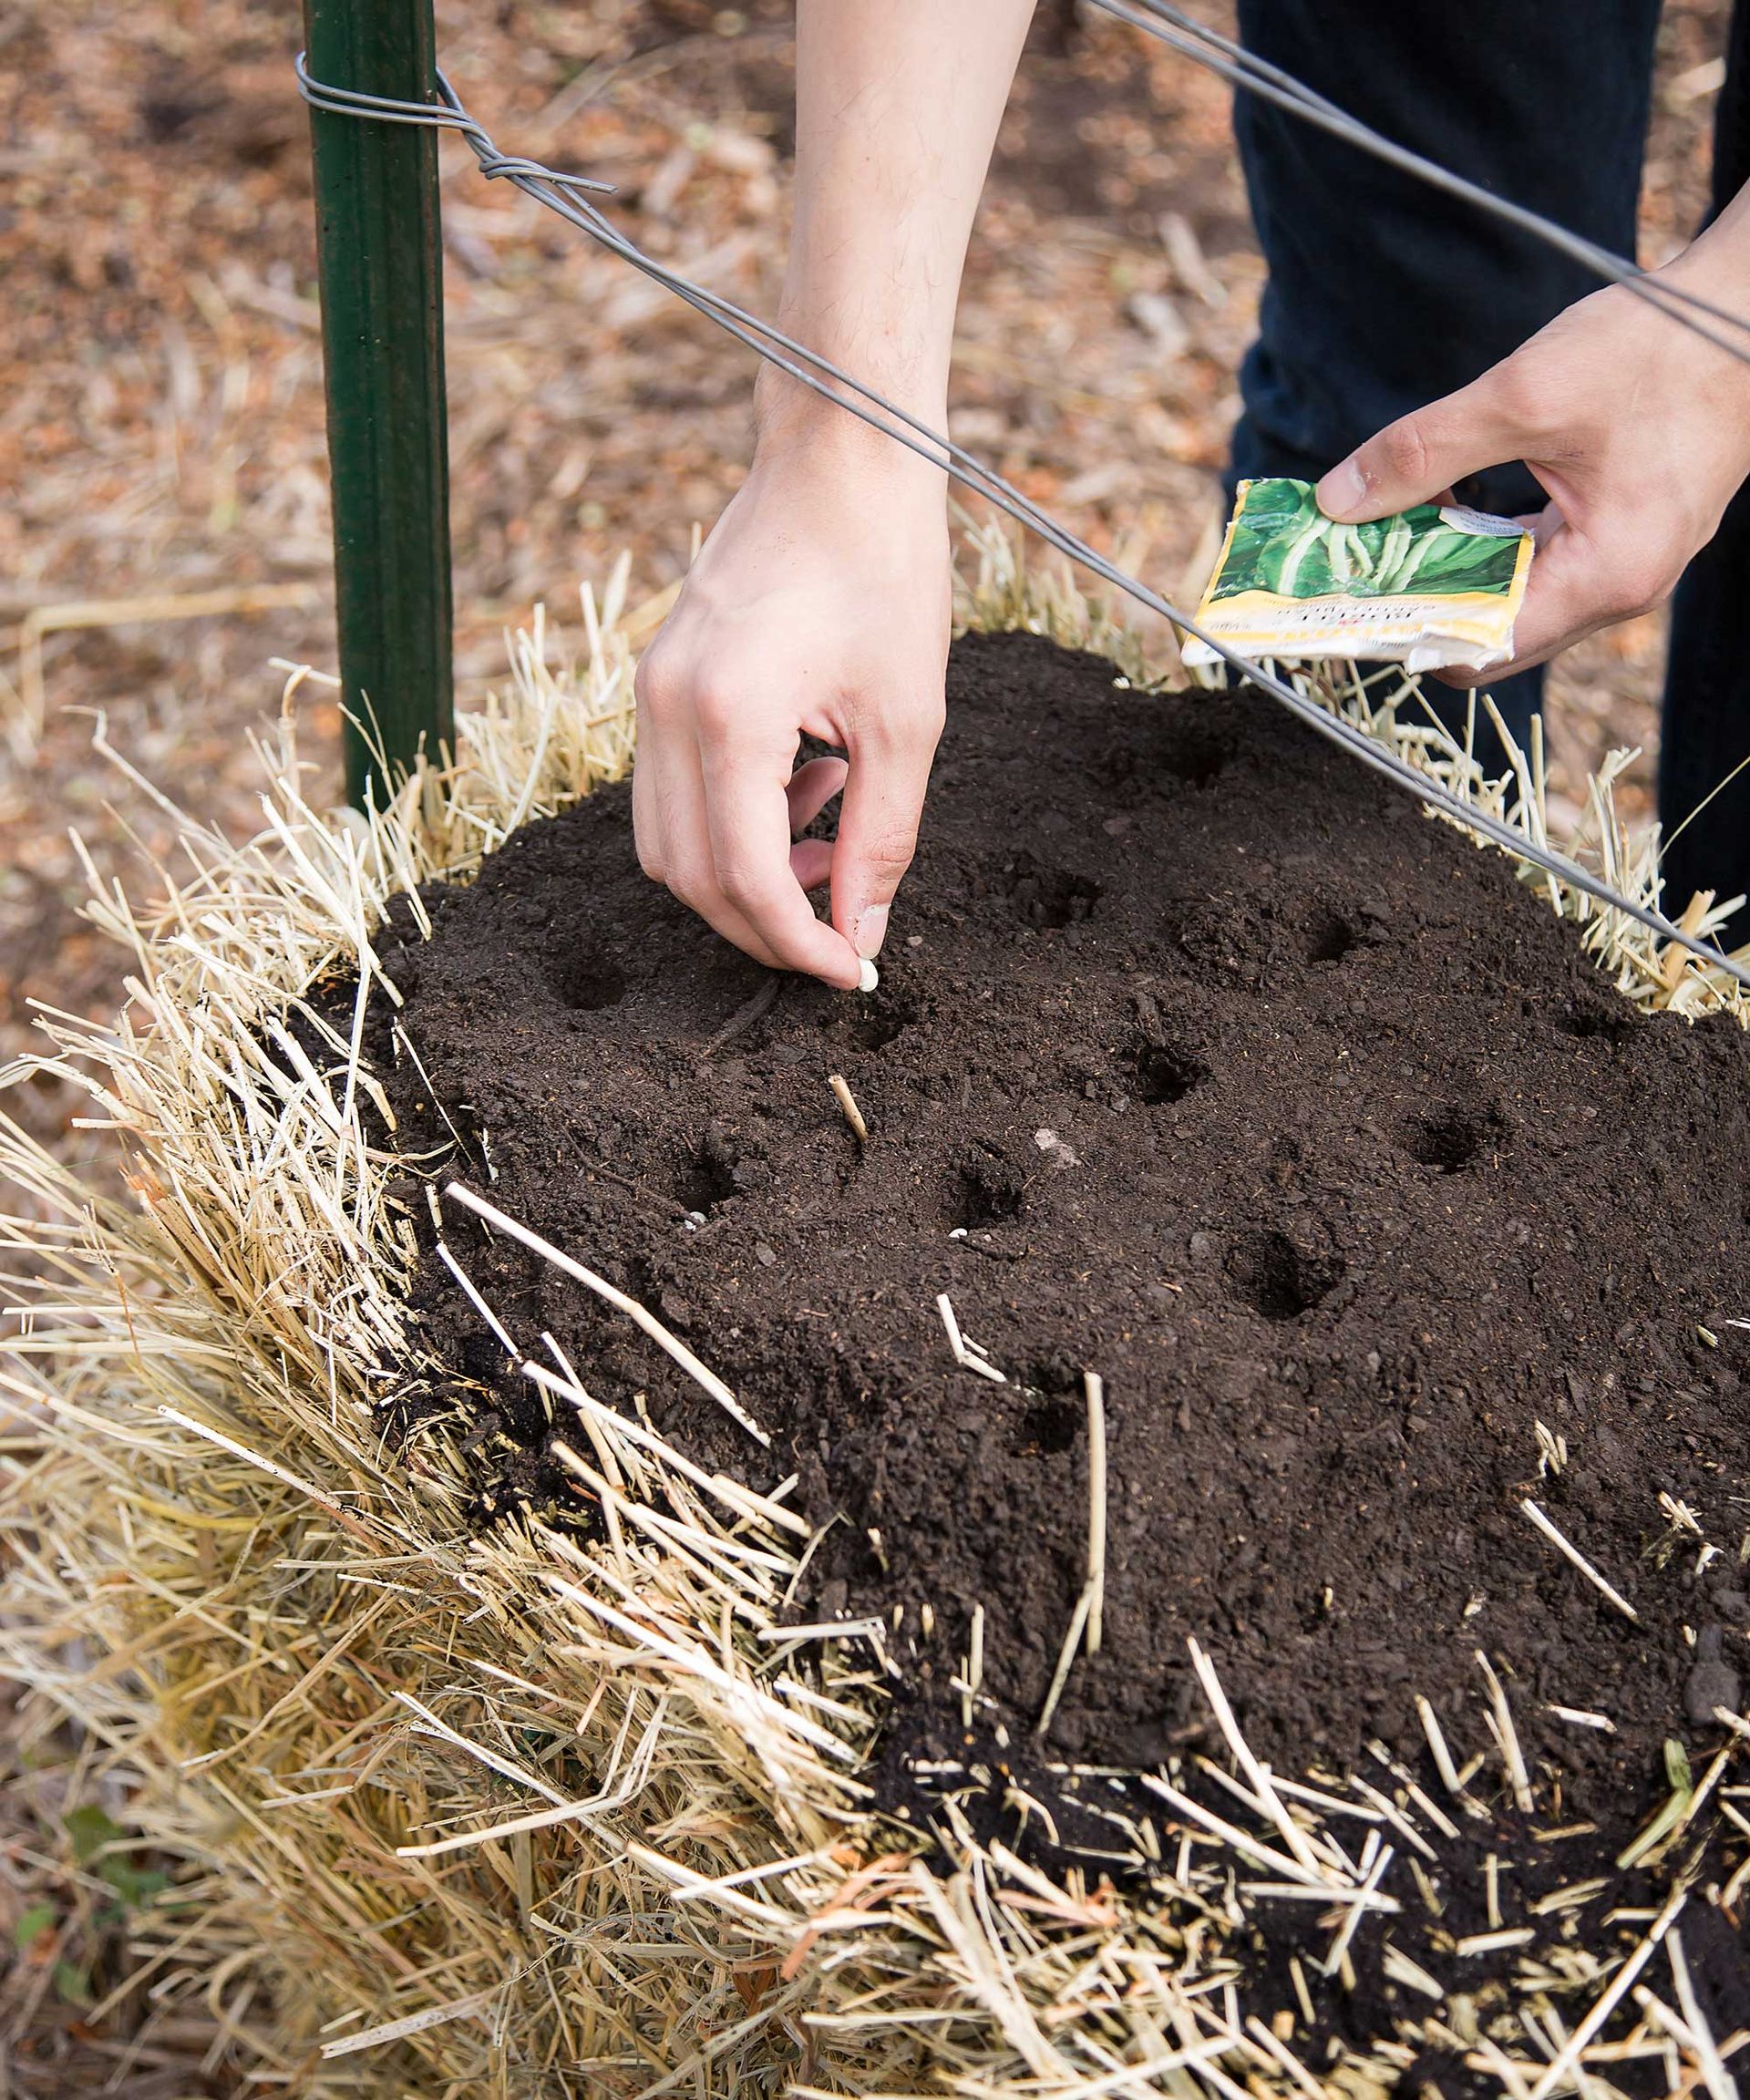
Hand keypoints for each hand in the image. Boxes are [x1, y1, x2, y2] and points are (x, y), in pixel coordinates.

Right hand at [632, 424, 949, 986]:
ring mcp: (650, 692)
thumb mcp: (907, 720)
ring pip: (667, 844)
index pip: (746, 880)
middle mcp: (666, 708)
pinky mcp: (657, 682)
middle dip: (766, 925)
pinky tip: (810, 781)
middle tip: (843, 930)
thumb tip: (861, 935)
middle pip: (688, 878)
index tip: (853, 971)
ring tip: (834, 830)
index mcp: (729, 715)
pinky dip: (734, 821)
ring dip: (746, 875)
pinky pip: (672, 791)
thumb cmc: (886, 570)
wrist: (839, 462)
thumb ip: (880, 840)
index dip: (800, 944)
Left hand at [1314, 253, 1749, 683]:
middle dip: (1420, 598)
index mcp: (1605, 578)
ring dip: (1450, 566)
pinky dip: (1489, 540)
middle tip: (1355, 556)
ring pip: (1512, 598)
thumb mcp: (1522, 395)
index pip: (1477, 652)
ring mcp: (1630, 566)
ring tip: (1395, 518)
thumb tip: (1339, 500)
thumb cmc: (1661, 348)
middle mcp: (1622, 590)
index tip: (1345, 598)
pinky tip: (1452, 495)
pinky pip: (1541, 563)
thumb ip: (1424, 452)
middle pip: (1490, 632)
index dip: (1403, 631)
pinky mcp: (1627, 534)